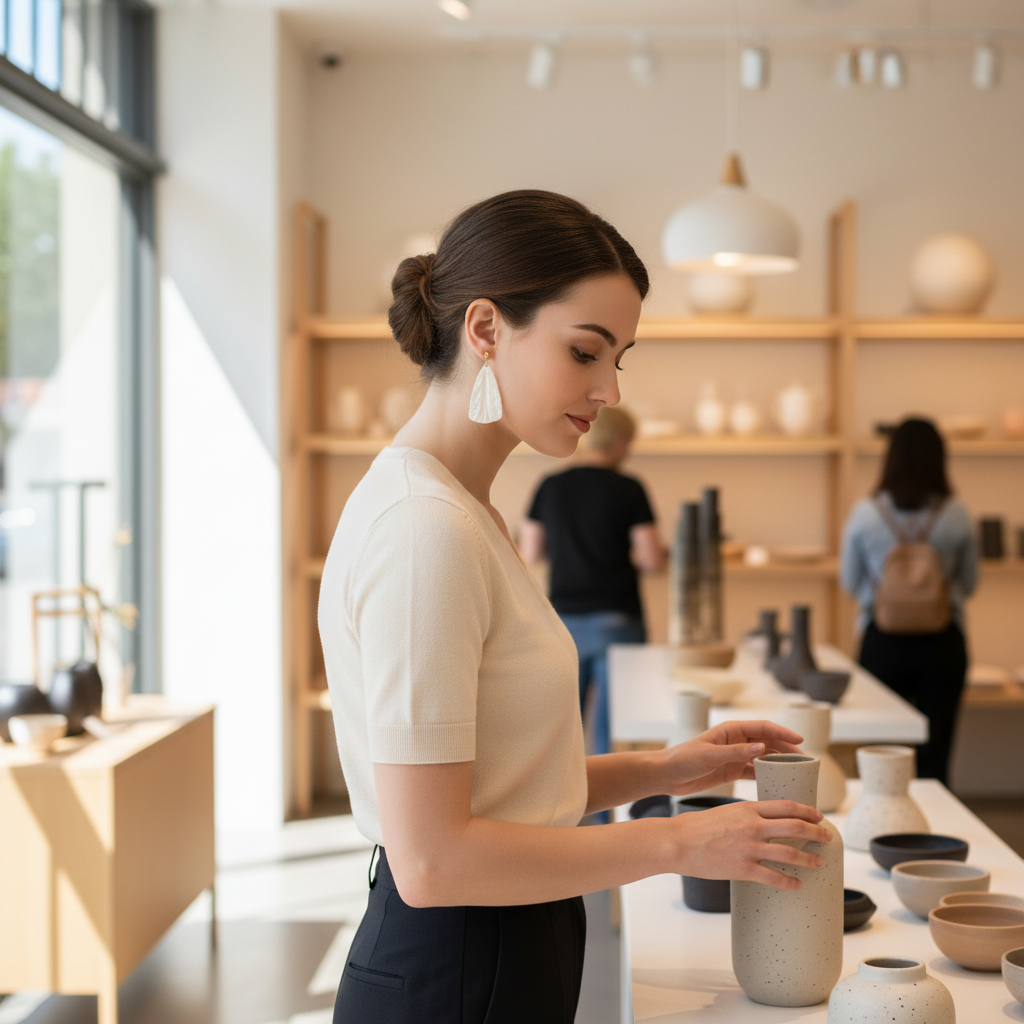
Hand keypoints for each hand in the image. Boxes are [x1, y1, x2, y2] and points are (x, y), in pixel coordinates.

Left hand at [659, 720, 804, 796]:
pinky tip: (778, 783)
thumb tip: (761, 747)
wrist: (666, 774)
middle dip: (786, 749)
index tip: (800, 741)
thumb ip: (735, 752)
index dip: (783, 733)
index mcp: (730, 730)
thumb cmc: (683, 759)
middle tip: (805, 761)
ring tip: (796, 772)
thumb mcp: (709, 755)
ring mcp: (735, 755)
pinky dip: (767, 775)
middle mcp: (735, 740)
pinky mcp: (732, 770)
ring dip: (779, 762)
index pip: (763, 728)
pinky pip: (754, 770)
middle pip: (767, 742)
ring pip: (763, 756)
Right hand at [671, 799, 833, 889]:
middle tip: (828, 837)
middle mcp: (753, 826)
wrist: (678, 841)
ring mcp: (749, 847)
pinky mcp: (743, 868)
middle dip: (817, 832)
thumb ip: (746, 816)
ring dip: (809, 858)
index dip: (808, 811)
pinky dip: (789, 882)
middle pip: (796, 826)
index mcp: (748, 808)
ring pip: (790, 852)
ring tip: (820, 863)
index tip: (819, 816)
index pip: (787, 806)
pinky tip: (797, 885)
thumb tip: (764, 822)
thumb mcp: (726, 811)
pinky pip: (774, 877)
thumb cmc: (697, 826)